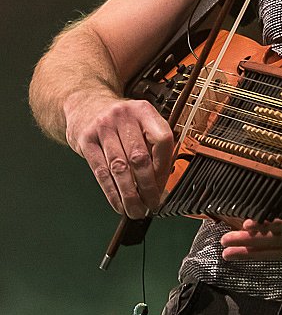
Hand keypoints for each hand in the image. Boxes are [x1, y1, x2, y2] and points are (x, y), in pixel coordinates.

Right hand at [65, 92, 173, 218]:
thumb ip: (153, 145)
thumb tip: (162, 183)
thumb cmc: (118, 121)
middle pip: (140, 157)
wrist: (84, 104)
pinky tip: (118, 204)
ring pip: (120, 168)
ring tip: (136, 210)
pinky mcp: (86, 140)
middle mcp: (124, 116)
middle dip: (148, 186)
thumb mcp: (139, 122)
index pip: (162, 140)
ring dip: (129, 195)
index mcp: (144, 111)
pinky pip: (101, 172)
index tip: (163, 185)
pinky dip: (112, 192)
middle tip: (152, 204)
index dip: (164, 166)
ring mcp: (103, 127)